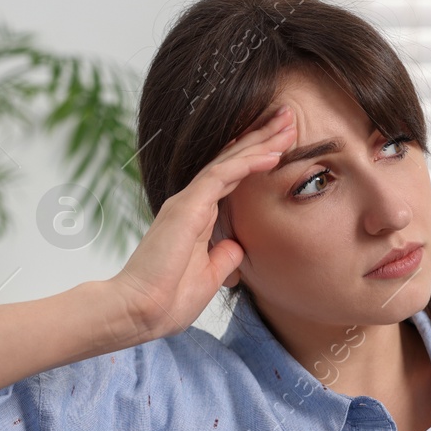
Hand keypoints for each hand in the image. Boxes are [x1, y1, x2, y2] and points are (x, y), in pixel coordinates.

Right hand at [109, 105, 296, 337]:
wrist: (139, 313)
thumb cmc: (166, 301)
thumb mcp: (208, 278)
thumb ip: (223, 258)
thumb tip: (238, 246)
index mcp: (197, 218)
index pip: (232, 178)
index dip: (258, 158)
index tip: (285, 144)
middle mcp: (192, 204)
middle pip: (233, 161)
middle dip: (263, 138)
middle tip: (291, 117)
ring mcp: (188, 203)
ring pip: (229, 161)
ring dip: (261, 141)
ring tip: (288, 123)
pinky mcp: (186, 207)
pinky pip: (221, 176)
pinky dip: (248, 163)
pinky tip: (271, 154)